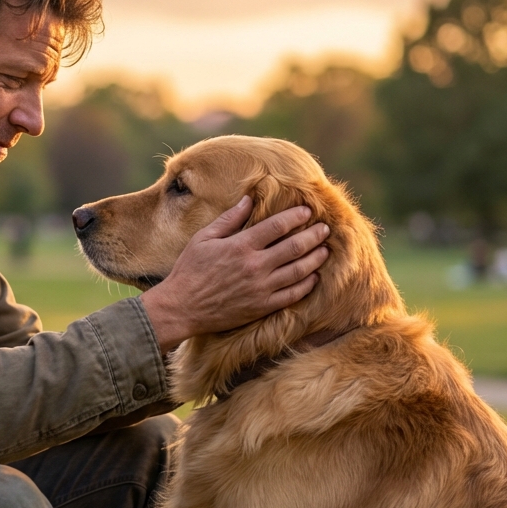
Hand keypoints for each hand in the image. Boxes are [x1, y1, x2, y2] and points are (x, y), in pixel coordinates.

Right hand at [140, 197, 329, 352]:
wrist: (181, 307)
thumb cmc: (189, 270)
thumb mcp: (203, 238)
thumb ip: (229, 219)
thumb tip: (248, 199)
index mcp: (241, 246)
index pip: (277, 226)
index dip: (295, 216)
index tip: (307, 210)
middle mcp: (255, 266)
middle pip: (294, 247)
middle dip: (313, 235)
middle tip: (325, 228)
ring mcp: (261, 288)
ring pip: (298, 271)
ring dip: (315, 258)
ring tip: (325, 250)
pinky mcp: (262, 307)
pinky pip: (292, 295)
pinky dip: (306, 285)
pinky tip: (313, 277)